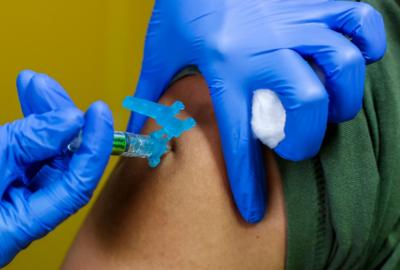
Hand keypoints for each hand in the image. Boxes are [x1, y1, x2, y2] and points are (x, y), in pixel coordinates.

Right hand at [0, 71, 112, 267]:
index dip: (90, 150)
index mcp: (12, 231)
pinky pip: (26, 148)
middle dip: (61, 124)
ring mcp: (8, 198)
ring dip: (43, 116)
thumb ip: (36, 137)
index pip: (72, 190)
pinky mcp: (0, 177)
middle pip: (60, 168)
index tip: (97, 114)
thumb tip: (76, 121)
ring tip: (35, 84)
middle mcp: (14, 219)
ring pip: (44, 154)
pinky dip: (28, 122)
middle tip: (56, 92)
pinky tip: (29, 93)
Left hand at [128, 0, 385, 222]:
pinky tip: (350, 56)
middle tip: (294, 146)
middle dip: (305, 139)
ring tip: (326, 108)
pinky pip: (360, 21)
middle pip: (308, 105)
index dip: (247, 182)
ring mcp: (294, 20)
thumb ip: (152, 95)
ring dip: (340, 97)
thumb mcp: (160, 52)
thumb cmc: (180, 7)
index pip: (239, 137)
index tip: (253, 211)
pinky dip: (367, 42)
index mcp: (223, 64)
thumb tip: (137, 135)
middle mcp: (264, 45)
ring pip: (342, 66)